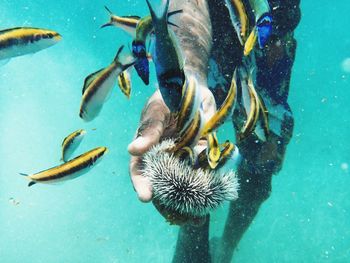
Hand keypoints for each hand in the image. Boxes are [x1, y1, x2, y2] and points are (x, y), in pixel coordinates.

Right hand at [128, 87, 215, 221]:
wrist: (194, 86)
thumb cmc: (169, 94)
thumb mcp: (158, 109)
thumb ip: (149, 130)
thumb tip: (132, 150)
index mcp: (148, 145)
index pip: (140, 169)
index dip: (141, 184)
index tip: (145, 197)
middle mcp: (164, 154)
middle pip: (163, 181)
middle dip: (169, 200)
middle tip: (179, 216)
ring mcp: (183, 155)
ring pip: (184, 180)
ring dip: (190, 196)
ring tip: (198, 214)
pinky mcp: (201, 152)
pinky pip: (205, 168)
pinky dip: (209, 178)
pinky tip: (216, 189)